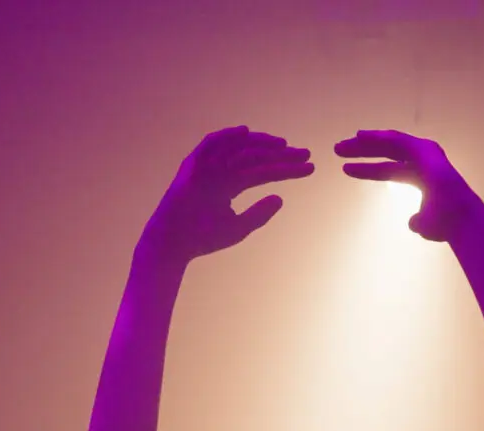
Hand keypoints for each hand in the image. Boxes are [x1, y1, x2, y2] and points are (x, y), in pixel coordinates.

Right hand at [141, 126, 313, 264]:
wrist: (174, 243)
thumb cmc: (203, 238)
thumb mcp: (239, 227)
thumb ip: (260, 213)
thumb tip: (282, 198)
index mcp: (230, 184)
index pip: (264, 172)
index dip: (287, 169)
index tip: (309, 167)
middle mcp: (220, 172)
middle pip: (254, 156)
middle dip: (280, 153)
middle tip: (305, 153)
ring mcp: (207, 167)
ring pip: (237, 148)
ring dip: (260, 143)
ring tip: (283, 144)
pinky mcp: (192, 165)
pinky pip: (209, 145)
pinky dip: (225, 136)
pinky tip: (246, 132)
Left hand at [334, 128, 483, 242]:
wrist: (460, 222)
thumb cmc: (445, 226)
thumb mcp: (424, 223)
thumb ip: (417, 221)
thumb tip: (412, 222)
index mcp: (420, 178)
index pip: (387, 171)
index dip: (366, 170)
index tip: (345, 169)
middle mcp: (422, 163)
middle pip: (386, 154)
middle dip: (362, 151)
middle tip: (338, 150)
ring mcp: (426, 155)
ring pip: (390, 143)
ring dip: (366, 142)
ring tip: (344, 144)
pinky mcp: (426, 151)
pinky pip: (397, 141)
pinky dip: (378, 138)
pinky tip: (360, 137)